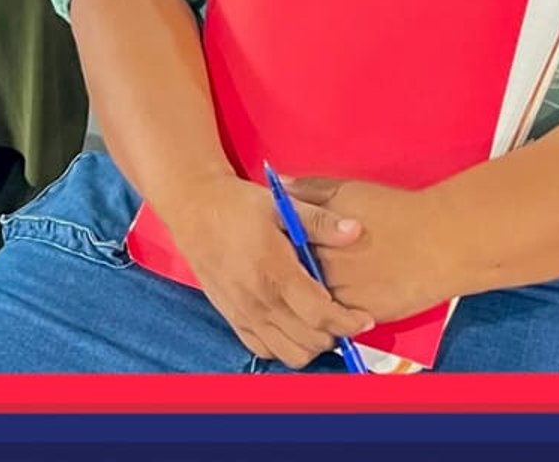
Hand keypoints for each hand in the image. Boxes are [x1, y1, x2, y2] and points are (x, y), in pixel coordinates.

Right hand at [161, 174, 372, 368]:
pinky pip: (263, 350)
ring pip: (288, 353)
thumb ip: (320, 222)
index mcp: (275, 270)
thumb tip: (356, 230)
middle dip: (334, 334)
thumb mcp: (281, 204)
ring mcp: (243, 312)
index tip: (364, 319)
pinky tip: (292, 326)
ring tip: (320, 324)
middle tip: (345, 318)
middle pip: (309, 340)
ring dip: (310, 345)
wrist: (194, 208)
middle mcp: (259, 299)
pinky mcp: (232, 316)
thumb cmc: (239, 204)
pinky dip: (284, 346)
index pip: (320, 314)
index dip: (347, 322)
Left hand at [283, 176, 445, 324]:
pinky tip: (337, 303)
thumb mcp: (347, 190)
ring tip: (314, 291)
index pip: (279, 251)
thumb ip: (309, 190)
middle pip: (291, 283)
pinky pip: (335, 323)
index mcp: (314, 240)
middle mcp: (322, 273)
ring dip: (308, 303)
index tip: (276, 247)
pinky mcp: (361, 319)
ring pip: (310, 308)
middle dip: (288, 279)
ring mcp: (341, 299)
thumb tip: (279, 184)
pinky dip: (332, 317)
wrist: (440, 243)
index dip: (276, 249)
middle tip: (292, 272)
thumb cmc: (395, 212)